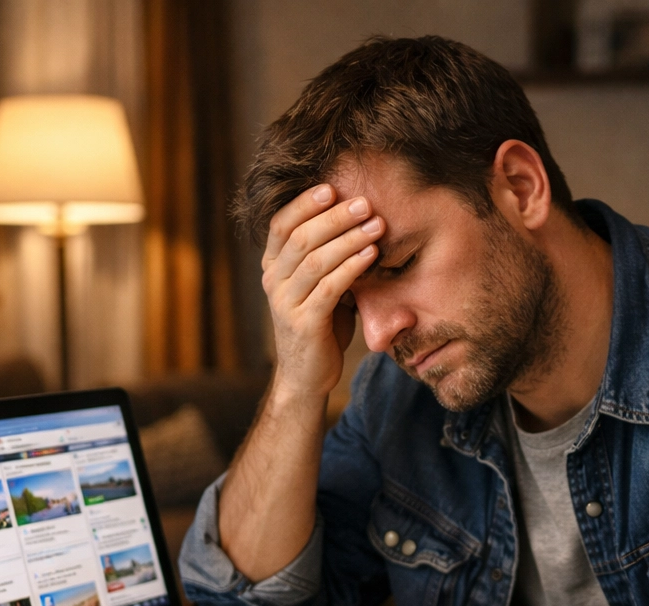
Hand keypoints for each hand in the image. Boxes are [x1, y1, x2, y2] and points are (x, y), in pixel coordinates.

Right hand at [261, 184, 384, 397]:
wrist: (307, 375)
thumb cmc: (320, 325)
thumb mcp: (319, 285)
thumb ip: (328, 257)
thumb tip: (358, 217)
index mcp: (272, 267)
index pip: (281, 224)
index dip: (305, 203)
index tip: (333, 187)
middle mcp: (272, 282)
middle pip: (300, 237)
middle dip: (335, 217)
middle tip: (366, 203)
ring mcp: (284, 304)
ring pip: (315, 260)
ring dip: (349, 239)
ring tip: (376, 225)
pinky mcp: (303, 324)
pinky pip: (329, 288)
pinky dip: (351, 267)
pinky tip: (371, 255)